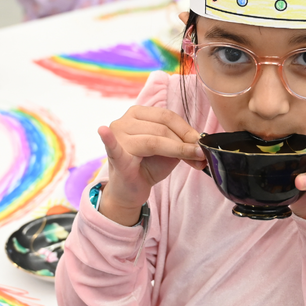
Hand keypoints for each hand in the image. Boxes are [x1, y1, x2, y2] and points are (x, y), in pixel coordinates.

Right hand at [97, 106, 206, 225]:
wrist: (131, 190)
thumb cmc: (148, 166)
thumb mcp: (169, 151)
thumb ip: (182, 143)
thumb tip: (201, 144)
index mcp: (137, 114)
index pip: (166, 116)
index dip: (186, 130)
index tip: (201, 143)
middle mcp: (123, 122)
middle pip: (162, 128)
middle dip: (185, 143)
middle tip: (201, 156)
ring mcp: (117, 138)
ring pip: (154, 140)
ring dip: (178, 150)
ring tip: (194, 160)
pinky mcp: (114, 157)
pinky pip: (114, 148)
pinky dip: (109, 140)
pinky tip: (104, 132)